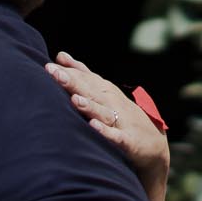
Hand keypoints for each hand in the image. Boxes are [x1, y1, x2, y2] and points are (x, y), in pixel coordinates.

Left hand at [46, 51, 168, 200]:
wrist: (153, 144)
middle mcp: (112, 103)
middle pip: (90, 91)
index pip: (85, 79)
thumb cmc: (121, 115)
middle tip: (53, 73)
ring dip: (89, 105)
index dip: (67, 72)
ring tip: (74, 99)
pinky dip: (106, 132)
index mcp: (104, 91)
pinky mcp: (128, 141)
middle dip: (72, 82)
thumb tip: (59, 56)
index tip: (48, 66)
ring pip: (103, 112)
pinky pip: (116, 136)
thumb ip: (82, 74)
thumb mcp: (103, 91)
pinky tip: (94, 126)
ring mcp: (121, 121)